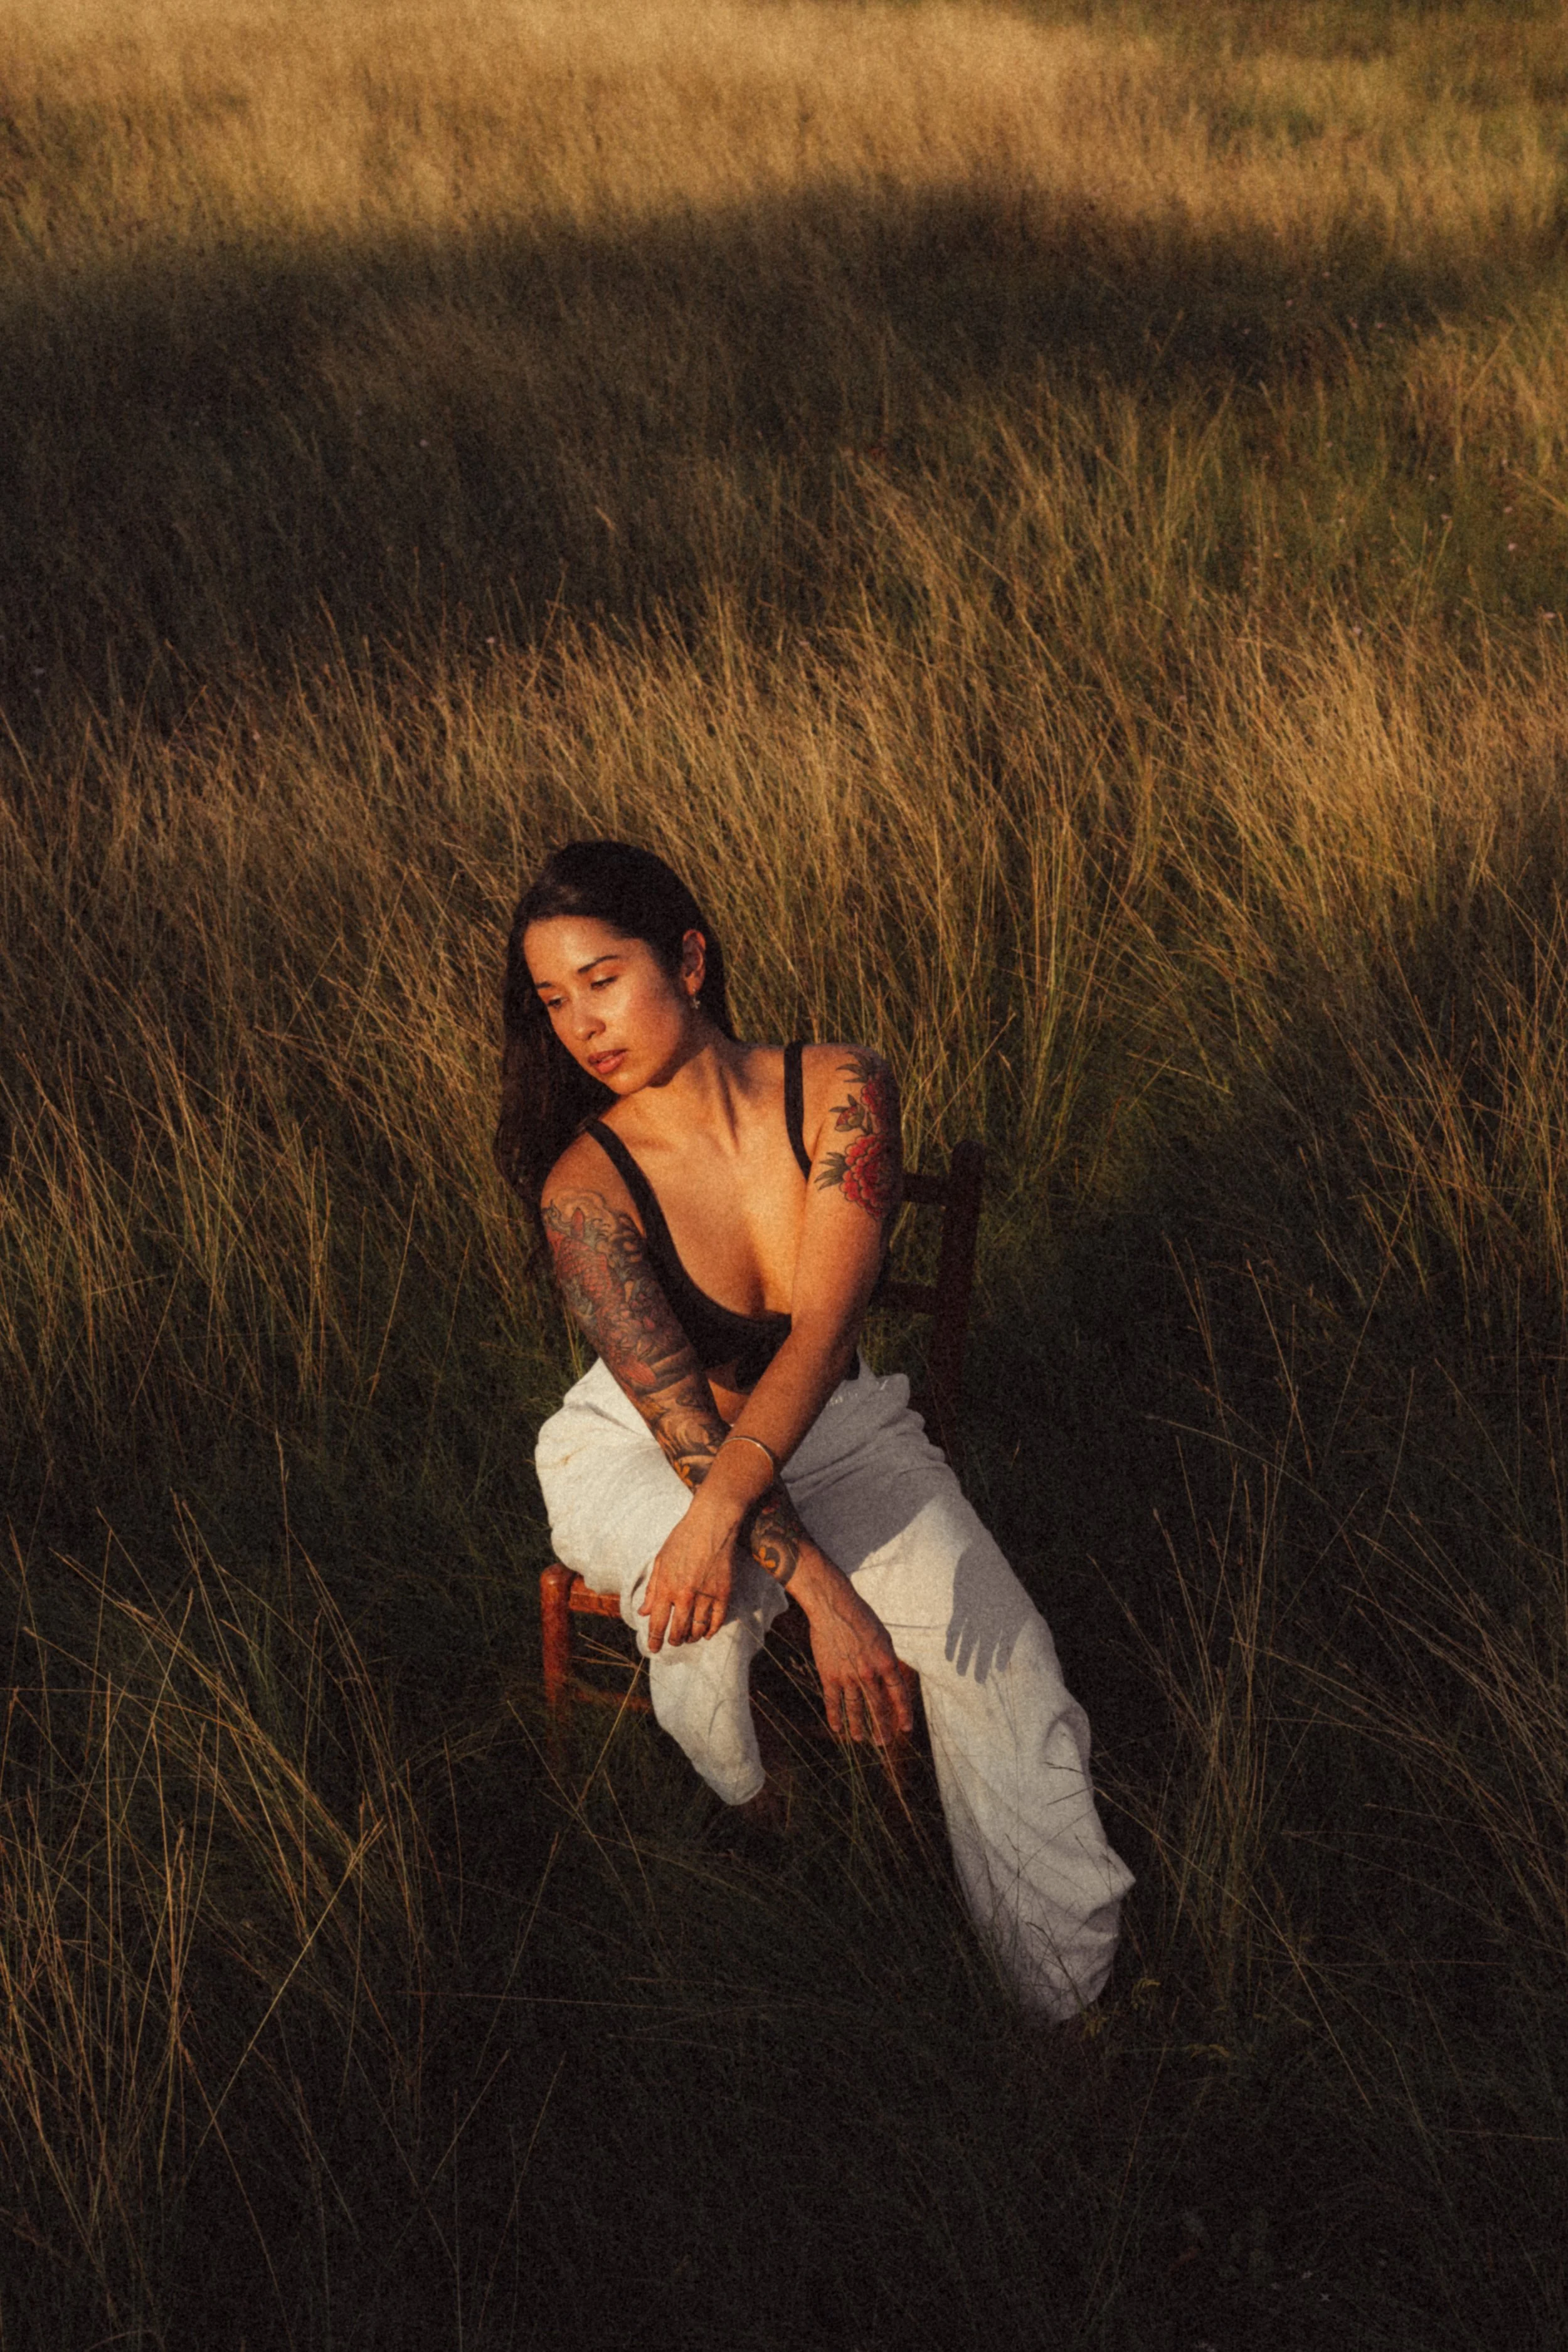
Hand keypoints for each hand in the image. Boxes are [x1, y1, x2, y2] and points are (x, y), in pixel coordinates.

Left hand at [639, 1499, 735, 1650]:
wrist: (711, 1523)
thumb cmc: (682, 1538)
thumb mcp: (660, 1561)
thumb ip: (653, 1589)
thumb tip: (644, 1612)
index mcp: (666, 1587)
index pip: (658, 1624)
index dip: (655, 1640)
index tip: (654, 1649)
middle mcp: (685, 1595)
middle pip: (678, 1631)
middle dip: (674, 1641)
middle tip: (673, 1642)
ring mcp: (706, 1595)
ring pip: (698, 1629)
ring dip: (692, 1637)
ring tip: (689, 1638)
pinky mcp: (723, 1592)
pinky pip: (718, 1620)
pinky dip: (712, 1630)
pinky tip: (707, 1633)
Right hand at [792, 1556, 914, 1744]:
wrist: (834, 1607)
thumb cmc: (861, 1618)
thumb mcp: (883, 1637)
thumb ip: (886, 1660)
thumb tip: (889, 1679)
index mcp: (886, 1662)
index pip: (898, 1695)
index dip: (903, 1714)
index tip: (905, 1729)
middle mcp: (869, 1673)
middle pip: (877, 1707)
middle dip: (881, 1728)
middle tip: (883, 1742)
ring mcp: (848, 1676)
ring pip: (855, 1709)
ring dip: (859, 1727)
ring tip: (861, 1739)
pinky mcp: (829, 1675)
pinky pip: (833, 1702)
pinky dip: (835, 1717)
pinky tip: (837, 1729)